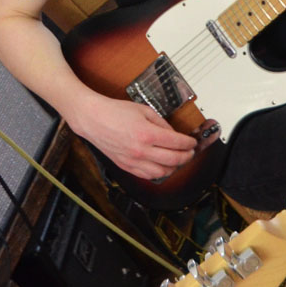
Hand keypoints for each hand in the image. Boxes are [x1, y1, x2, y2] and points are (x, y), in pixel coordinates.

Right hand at [63, 90, 196, 179]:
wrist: (93, 119)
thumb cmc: (115, 112)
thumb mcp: (144, 110)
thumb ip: (162, 123)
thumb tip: (174, 135)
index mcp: (147, 134)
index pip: (177, 143)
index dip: (189, 143)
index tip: (192, 142)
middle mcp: (141, 150)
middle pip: (173, 160)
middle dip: (186, 156)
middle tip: (190, 152)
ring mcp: (132, 160)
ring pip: (162, 172)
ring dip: (174, 167)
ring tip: (178, 160)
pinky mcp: (125, 166)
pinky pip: (147, 176)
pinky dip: (158, 173)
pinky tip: (162, 167)